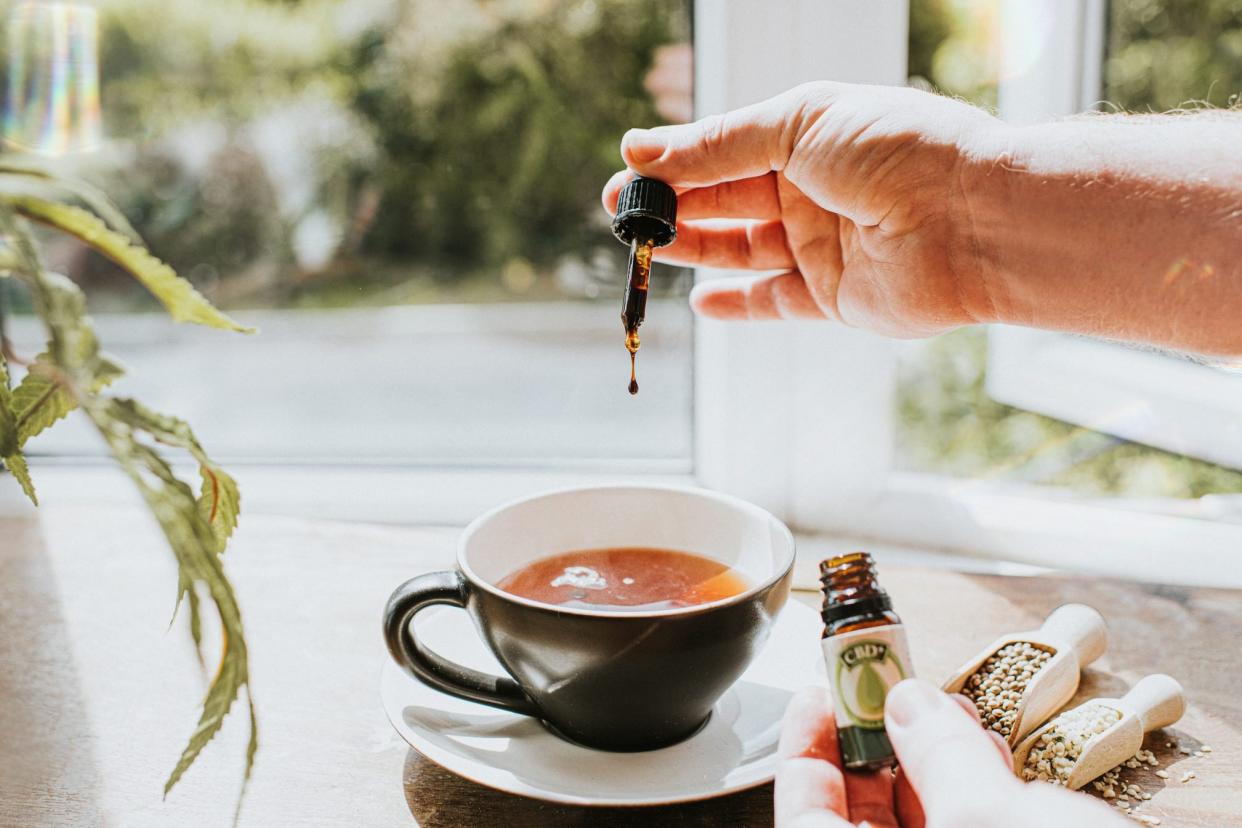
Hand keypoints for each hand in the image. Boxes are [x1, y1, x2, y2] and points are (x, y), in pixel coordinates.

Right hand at [602, 82, 997, 337]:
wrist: (972, 221)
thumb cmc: (898, 150)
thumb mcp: (797, 124)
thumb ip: (718, 143)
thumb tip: (642, 148)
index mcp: (809, 135)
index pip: (727, 148)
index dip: (677, 161)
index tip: (629, 172)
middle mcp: (814, 189)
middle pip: (727, 200)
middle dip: (673, 205)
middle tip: (621, 213)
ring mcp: (823, 244)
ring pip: (741, 249)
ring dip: (692, 247)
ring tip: (646, 246)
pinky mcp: (832, 296)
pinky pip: (772, 302)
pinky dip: (735, 304)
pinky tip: (698, 299)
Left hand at [776, 679, 1129, 826]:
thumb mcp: (991, 819)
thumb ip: (940, 757)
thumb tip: (911, 705)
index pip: (805, 819)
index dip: (807, 754)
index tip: (820, 694)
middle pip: (859, 823)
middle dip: (877, 749)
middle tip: (888, 691)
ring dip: (931, 767)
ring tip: (952, 717)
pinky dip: (973, 799)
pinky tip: (993, 758)